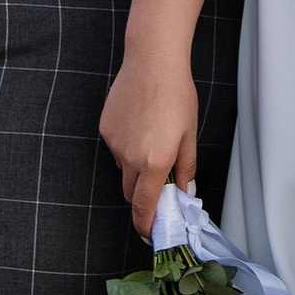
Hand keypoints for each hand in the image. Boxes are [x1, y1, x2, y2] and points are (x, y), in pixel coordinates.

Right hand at [100, 46, 200, 237]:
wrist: (152, 62)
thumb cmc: (176, 95)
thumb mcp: (190, 135)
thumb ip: (186, 168)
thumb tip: (185, 192)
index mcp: (154, 162)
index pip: (144, 207)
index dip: (146, 224)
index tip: (150, 232)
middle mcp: (129, 157)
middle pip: (130, 193)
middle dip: (143, 196)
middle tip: (159, 185)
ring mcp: (114, 143)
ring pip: (123, 169)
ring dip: (136, 169)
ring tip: (153, 141)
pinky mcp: (105, 128)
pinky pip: (116, 148)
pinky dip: (127, 148)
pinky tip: (140, 126)